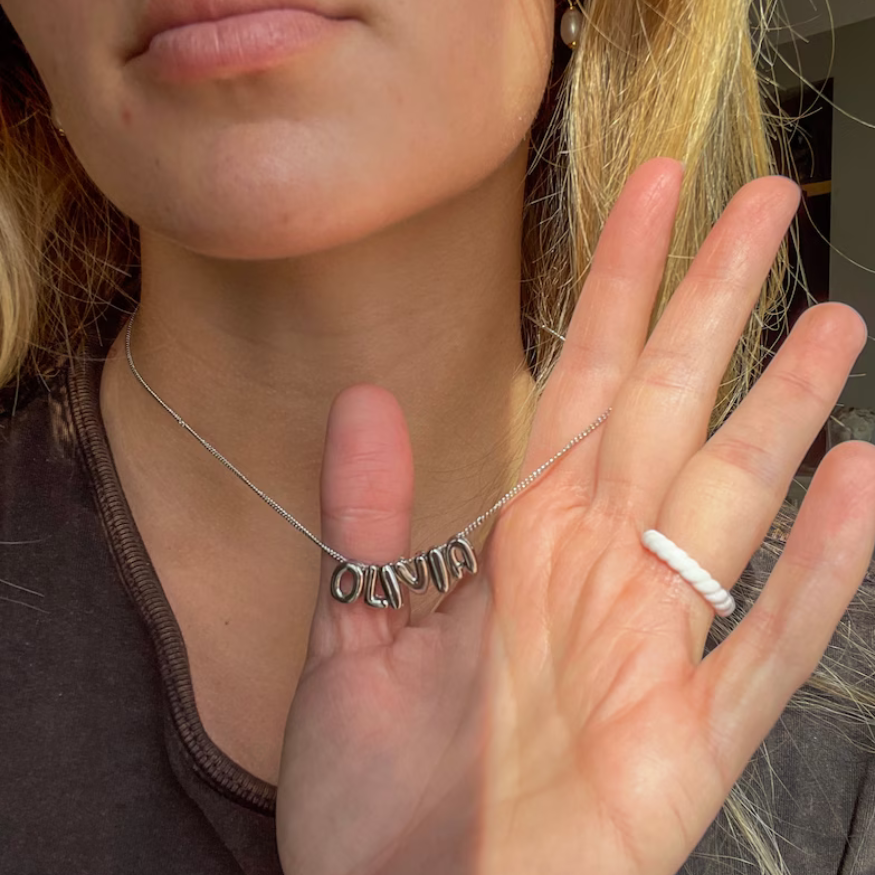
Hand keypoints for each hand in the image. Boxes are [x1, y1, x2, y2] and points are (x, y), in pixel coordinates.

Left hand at [275, 157, 874, 874]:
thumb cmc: (376, 793)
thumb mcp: (351, 632)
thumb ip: (368, 516)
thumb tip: (365, 396)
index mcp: (521, 541)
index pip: (580, 382)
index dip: (617, 287)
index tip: (650, 193)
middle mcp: (594, 576)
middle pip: (663, 411)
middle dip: (712, 304)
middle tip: (767, 200)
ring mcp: (648, 654)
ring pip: (727, 507)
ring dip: (781, 413)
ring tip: (832, 320)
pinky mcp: (683, 746)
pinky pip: (760, 646)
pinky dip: (813, 573)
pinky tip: (856, 487)